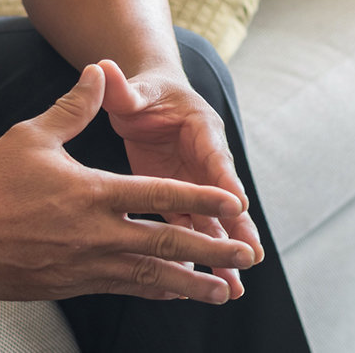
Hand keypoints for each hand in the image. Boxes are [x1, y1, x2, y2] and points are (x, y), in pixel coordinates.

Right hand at [0, 64, 255, 301]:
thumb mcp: (33, 135)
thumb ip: (75, 107)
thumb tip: (98, 71)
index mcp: (95, 193)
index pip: (162, 196)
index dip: (203, 200)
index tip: (236, 206)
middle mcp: (97, 233)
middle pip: (168, 243)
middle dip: (213, 250)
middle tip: (246, 256)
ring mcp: (85, 264)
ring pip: (151, 276)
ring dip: (193, 284)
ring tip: (225, 291)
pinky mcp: (70, 283)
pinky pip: (124, 288)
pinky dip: (155, 291)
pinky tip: (175, 293)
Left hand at [98, 60, 259, 299]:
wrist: (148, 98)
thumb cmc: (144, 92)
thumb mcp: (135, 89)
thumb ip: (124, 88)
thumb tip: (104, 68)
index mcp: (201, 129)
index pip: (216, 157)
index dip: (225, 180)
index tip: (237, 205)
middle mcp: (206, 159)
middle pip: (225, 197)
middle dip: (238, 228)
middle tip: (251, 257)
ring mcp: (195, 182)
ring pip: (213, 221)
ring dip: (223, 252)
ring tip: (236, 287)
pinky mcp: (180, 199)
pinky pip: (194, 229)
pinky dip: (201, 255)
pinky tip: (207, 283)